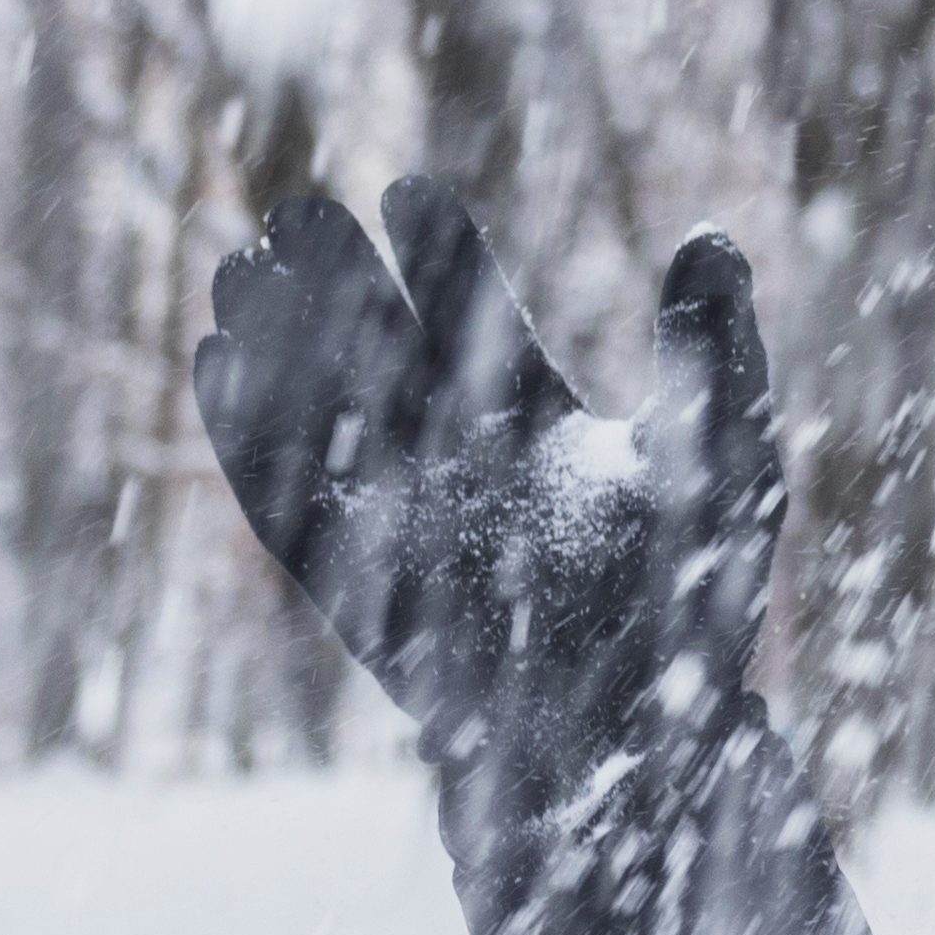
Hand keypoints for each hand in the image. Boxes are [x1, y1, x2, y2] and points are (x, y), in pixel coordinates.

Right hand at [191, 181, 783, 795]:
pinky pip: (292, 502)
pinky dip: (250, 435)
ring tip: (236, 267)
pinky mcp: (359, 585)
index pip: (481, 325)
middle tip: (290, 209)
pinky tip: (213, 364)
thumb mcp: (721, 462)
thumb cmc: (696, 608)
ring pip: (327, 418)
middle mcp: (466, 475)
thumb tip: (710, 234)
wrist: (640, 745)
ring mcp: (408, 529)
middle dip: (338, 286)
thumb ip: (712, 353)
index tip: (405, 188)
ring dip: (280, 346)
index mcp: (544, 434)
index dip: (441, 258)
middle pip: (385, 357)